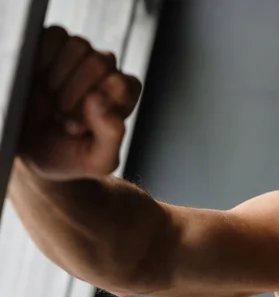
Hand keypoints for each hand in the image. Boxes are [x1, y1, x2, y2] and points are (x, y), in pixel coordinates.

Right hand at [18, 26, 141, 180]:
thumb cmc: (71, 156)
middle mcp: (107, 71)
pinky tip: (37, 80)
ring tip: (50, 101)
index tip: (76, 128)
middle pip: (100, 63)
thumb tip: (102, 102)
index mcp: (124, 95)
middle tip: (61, 117)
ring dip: (59, 78)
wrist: (34, 153)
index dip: (95, 107)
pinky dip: (43, 58)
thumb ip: (111, 136)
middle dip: (74, 95)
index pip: (120, 84)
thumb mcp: (98, 160)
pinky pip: (55, 36)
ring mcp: (80, 56)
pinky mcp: (54, 46)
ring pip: (80, 46)